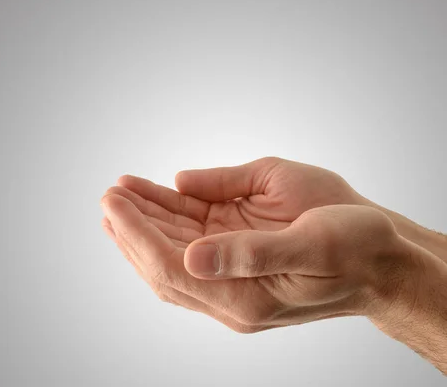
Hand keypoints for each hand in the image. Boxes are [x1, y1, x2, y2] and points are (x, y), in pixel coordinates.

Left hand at [101, 192, 416, 332]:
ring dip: (146, 223)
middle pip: (164, 262)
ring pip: (175, 251)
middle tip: (109, 196)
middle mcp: (231, 294)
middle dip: (132, 228)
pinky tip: (156, 198)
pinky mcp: (239, 258)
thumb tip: (192, 257)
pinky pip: (195, 240)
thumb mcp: (313, 245)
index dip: (138, 234)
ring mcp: (233, 277)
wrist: (384, 261)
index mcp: (245, 298)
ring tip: (120, 195)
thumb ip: (251, 253)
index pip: (171, 267)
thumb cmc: (358, 249)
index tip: (114, 202)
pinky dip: (172, 218)